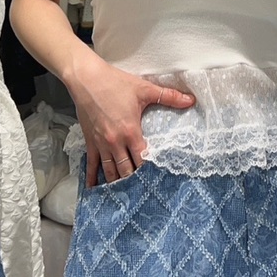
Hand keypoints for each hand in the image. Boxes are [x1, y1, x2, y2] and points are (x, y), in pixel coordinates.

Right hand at [70, 53, 195, 186]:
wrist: (86, 78)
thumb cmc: (115, 82)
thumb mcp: (144, 89)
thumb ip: (168, 96)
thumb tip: (191, 100)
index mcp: (131, 131)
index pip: (143, 159)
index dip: (150, 172)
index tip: (158, 182)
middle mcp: (115, 142)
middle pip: (126, 170)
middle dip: (135, 182)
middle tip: (143, 194)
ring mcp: (101, 144)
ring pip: (110, 171)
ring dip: (117, 183)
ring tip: (124, 197)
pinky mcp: (90, 141)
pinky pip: (92, 164)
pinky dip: (93, 178)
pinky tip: (94, 189)